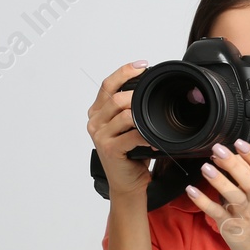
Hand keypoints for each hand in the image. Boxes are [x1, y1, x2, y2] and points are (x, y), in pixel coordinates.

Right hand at [87, 61, 152, 197]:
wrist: (127, 183)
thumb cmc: (131, 155)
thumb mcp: (129, 127)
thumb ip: (130, 109)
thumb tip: (147, 89)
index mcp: (97, 112)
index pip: (108, 84)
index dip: (125, 71)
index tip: (143, 66)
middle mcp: (95, 122)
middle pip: (116, 98)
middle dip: (137, 96)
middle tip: (153, 101)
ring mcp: (100, 135)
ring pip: (124, 114)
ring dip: (142, 116)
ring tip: (154, 123)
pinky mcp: (110, 149)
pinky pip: (132, 134)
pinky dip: (146, 136)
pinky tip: (153, 141)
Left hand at [184, 139, 249, 249]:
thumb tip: (231, 155)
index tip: (240, 143)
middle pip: (248, 180)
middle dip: (233, 164)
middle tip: (218, 149)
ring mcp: (243, 213)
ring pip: (233, 196)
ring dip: (219, 181)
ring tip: (206, 167)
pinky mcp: (230, 226)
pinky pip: (216, 212)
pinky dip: (203, 202)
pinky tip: (191, 190)